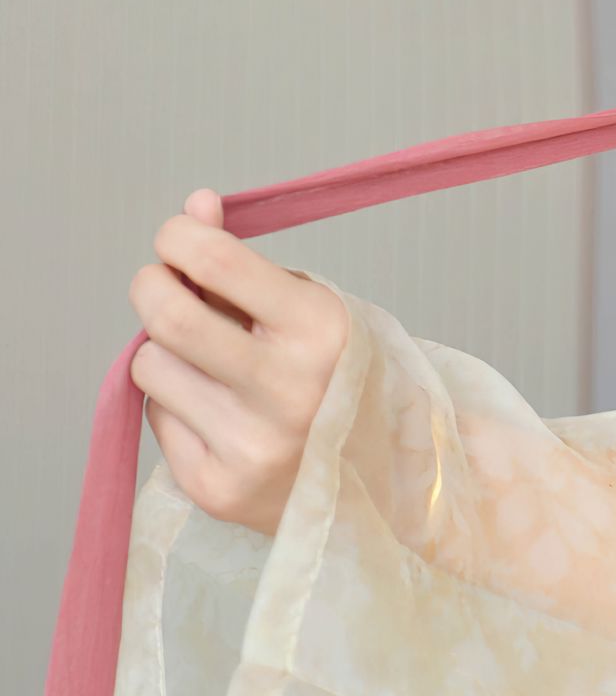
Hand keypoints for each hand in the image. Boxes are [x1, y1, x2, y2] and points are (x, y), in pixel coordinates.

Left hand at [127, 189, 349, 537]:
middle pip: (168, 319)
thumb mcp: (313, 306)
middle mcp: (287, 390)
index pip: (216, 262)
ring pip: (150, 368)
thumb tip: (194, 206)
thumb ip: (244, 261)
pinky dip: (176, 404)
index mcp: (320, 330)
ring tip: (209, 364)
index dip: (180, 238)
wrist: (385, 482)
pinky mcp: (217, 488)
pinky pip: (157, 419)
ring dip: (167, 353)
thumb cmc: (342, 377)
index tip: (178, 239)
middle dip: (152, 287)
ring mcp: (250, 446)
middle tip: (163, 285)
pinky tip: (218, 412)